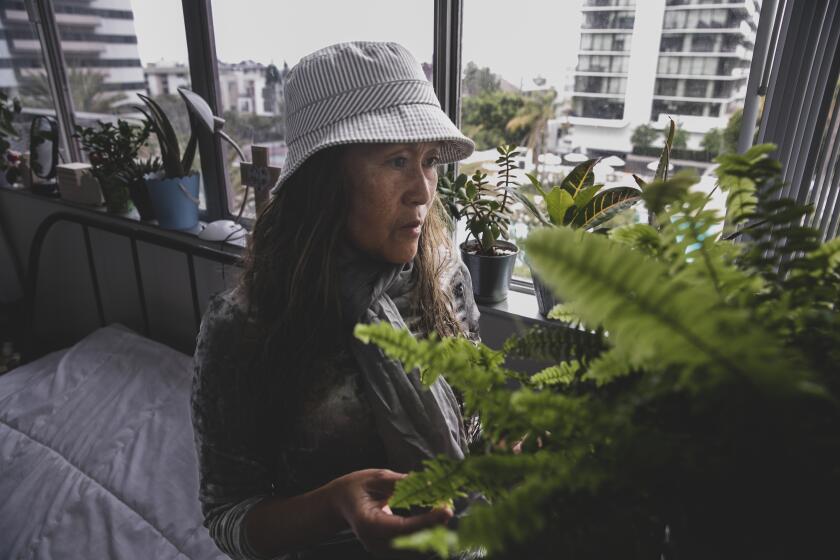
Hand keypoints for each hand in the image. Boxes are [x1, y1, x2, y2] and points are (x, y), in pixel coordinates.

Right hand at [329, 468, 452, 556]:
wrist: (339, 504)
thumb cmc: (355, 488)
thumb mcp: (376, 477)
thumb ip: (401, 482)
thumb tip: (428, 483)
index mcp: (369, 524)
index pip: (403, 527)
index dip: (427, 521)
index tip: (446, 510)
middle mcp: (375, 543)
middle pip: (412, 540)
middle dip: (434, 525)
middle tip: (448, 506)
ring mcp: (381, 550)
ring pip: (414, 546)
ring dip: (432, 530)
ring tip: (442, 509)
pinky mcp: (388, 551)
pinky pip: (411, 544)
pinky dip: (425, 532)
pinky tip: (433, 518)